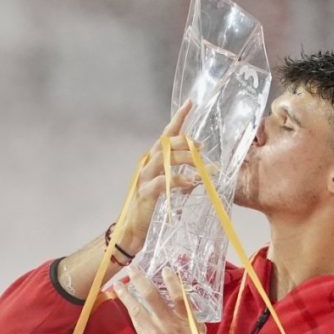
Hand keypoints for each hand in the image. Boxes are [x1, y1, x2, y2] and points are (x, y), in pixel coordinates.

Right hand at [118, 100, 199, 254]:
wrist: (131, 230)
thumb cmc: (150, 207)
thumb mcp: (167, 188)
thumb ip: (179, 176)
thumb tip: (199, 172)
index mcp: (154, 160)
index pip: (166, 134)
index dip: (178, 118)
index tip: (190, 102)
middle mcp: (147, 165)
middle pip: (165, 143)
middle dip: (185, 142)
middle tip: (201, 147)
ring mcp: (144, 178)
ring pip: (164, 159)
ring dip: (184, 160)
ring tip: (201, 166)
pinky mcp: (145, 193)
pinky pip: (162, 182)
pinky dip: (178, 181)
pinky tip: (190, 184)